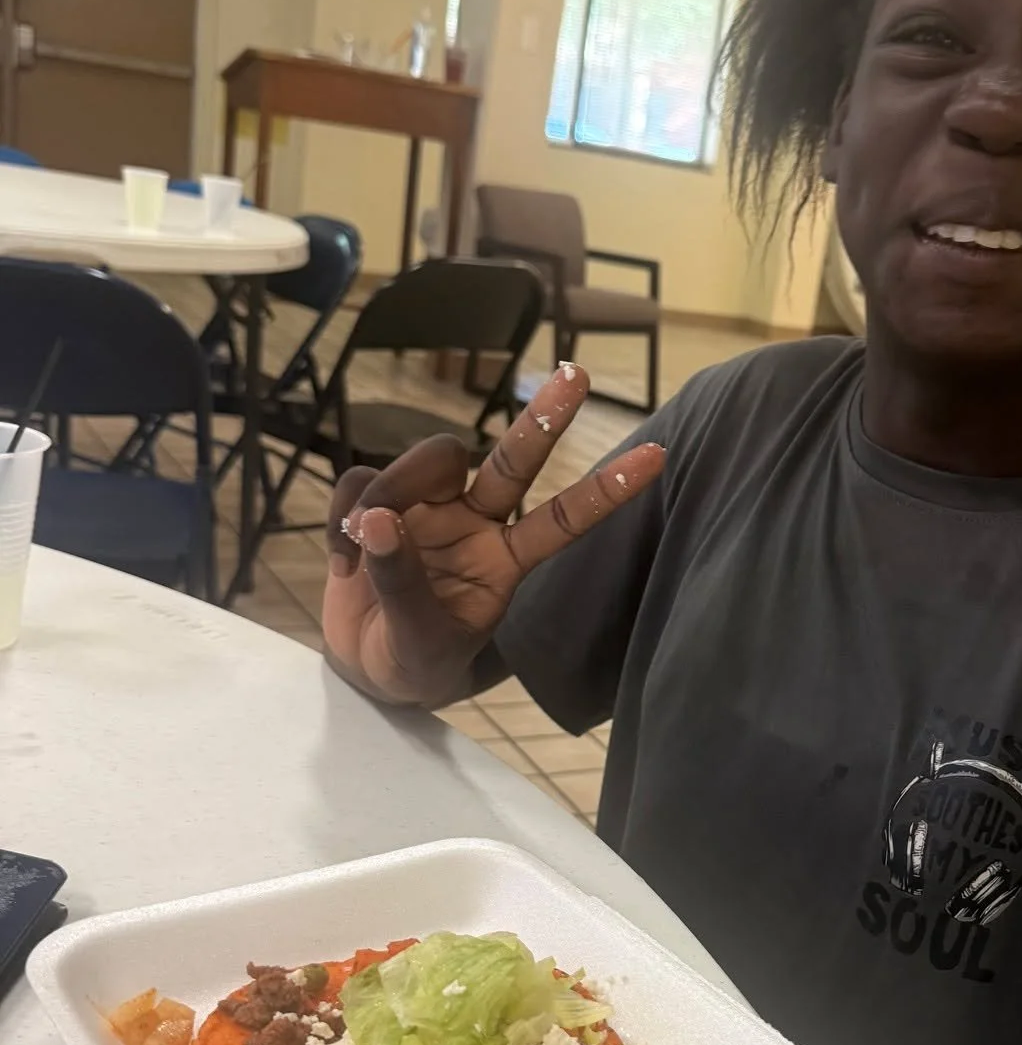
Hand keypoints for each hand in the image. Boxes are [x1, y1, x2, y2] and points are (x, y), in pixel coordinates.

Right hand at [322, 364, 663, 706]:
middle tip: (578, 376)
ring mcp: (431, 508)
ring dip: (391, 489)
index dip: (607, 489)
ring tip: (359, 546)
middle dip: (544, 419)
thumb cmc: (414, 660)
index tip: (657, 456)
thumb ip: (401, 585)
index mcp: (506, 560)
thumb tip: (375, 521)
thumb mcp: (417, 640)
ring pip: (431, 458)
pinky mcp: (380, 504)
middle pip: (515, 460)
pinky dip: (344, 515)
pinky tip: (342, 565)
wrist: (366, 668)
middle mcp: (477, 522)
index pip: (564, 519)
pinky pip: (362, 482)